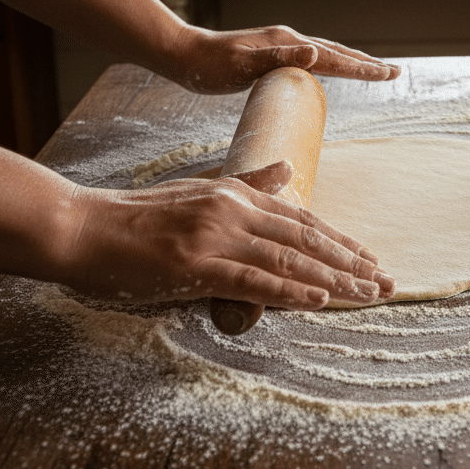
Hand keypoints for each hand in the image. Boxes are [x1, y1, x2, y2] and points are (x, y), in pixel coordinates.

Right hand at [61, 176, 395, 308]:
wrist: (83, 226)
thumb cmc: (138, 216)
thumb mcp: (199, 189)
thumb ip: (247, 184)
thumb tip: (286, 170)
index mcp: (236, 194)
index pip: (302, 219)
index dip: (340, 241)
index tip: (370, 259)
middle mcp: (233, 210)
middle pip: (306, 238)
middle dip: (351, 262)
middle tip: (385, 282)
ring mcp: (216, 236)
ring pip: (289, 258)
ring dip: (333, 279)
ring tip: (367, 294)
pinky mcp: (195, 264)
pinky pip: (253, 279)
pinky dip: (289, 289)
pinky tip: (318, 298)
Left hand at [165, 24, 400, 93]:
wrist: (181, 53)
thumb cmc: (209, 65)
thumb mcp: (243, 65)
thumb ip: (279, 59)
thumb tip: (317, 54)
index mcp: (288, 43)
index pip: (334, 58)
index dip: (363, 68)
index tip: (389, 74)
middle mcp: (289, 40)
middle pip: (338, 52)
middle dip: (367, 64)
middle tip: (394, 73)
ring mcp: (282, 45)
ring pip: (327, 54)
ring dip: (352, 62)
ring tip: (373, 70)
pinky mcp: (273, 53)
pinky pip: (312, 59)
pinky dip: (332, 64)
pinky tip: (329, 70)